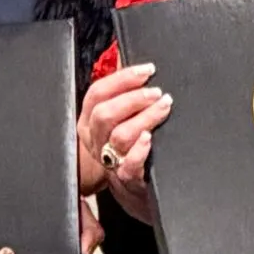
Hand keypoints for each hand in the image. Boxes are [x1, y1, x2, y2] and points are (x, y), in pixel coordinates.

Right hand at [78, 62, 167, 224]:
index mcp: (90, 122)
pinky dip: (139, 150)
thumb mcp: (118, 121)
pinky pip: (128, 165)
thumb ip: (121, 95)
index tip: (147, 70)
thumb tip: (131, 61)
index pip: (97, 94)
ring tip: (163, 107)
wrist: (134, 192)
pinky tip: (150, 139)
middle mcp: (96, 141)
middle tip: (157, 92)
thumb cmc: (128, 149)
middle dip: (133, 98)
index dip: (122, 79)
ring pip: (119, 136)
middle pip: (104, 114)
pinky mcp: (126, 180)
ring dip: (144, 118)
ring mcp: (109, 161)